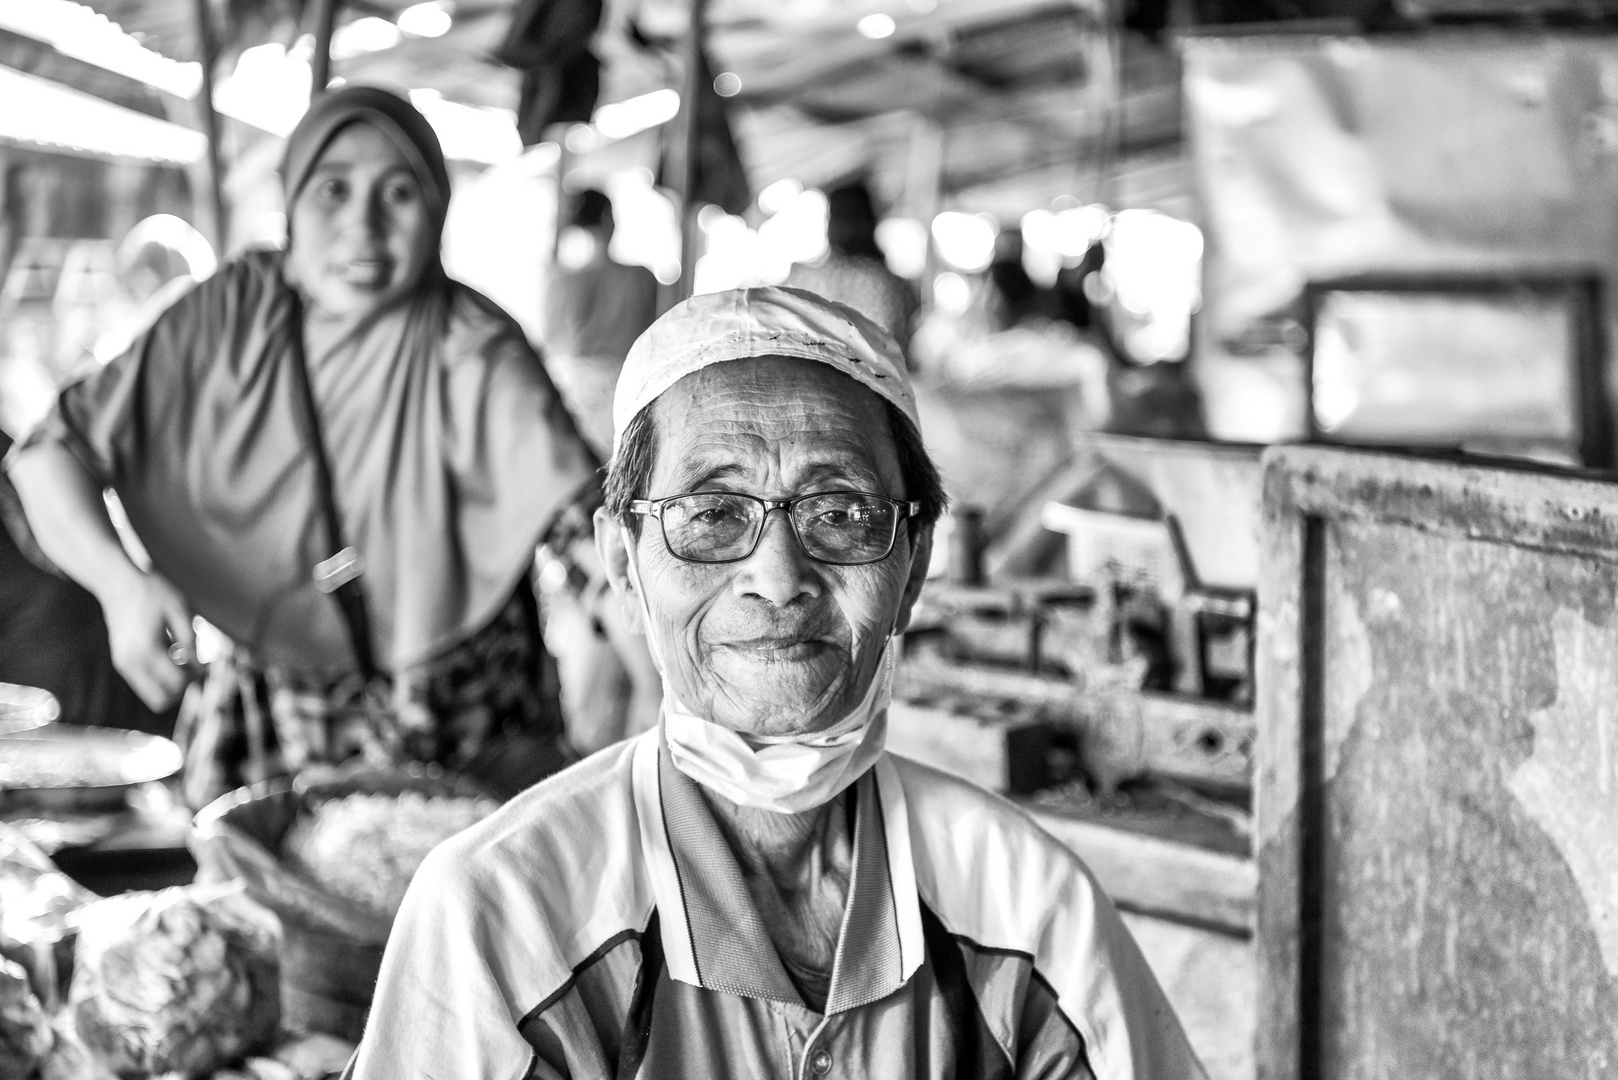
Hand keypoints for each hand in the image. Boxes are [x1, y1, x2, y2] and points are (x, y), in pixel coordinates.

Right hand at [100, 571, 197, 709]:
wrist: (117, 581)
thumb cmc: (152, 591)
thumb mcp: (181, 609)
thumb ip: (191, 640)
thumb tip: (200, 667)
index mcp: (147, 651)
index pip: (177, 684)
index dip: (197, 677)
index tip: (206, 660)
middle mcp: (131, 663)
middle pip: (162, 700)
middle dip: (182, 687)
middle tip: (193, 664)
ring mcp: (123, 664)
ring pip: (152, 695)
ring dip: (170, 683)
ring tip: (180, 656)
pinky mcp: (121, 661)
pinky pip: (145, 683)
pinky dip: (160, 676)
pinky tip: (168, 652)